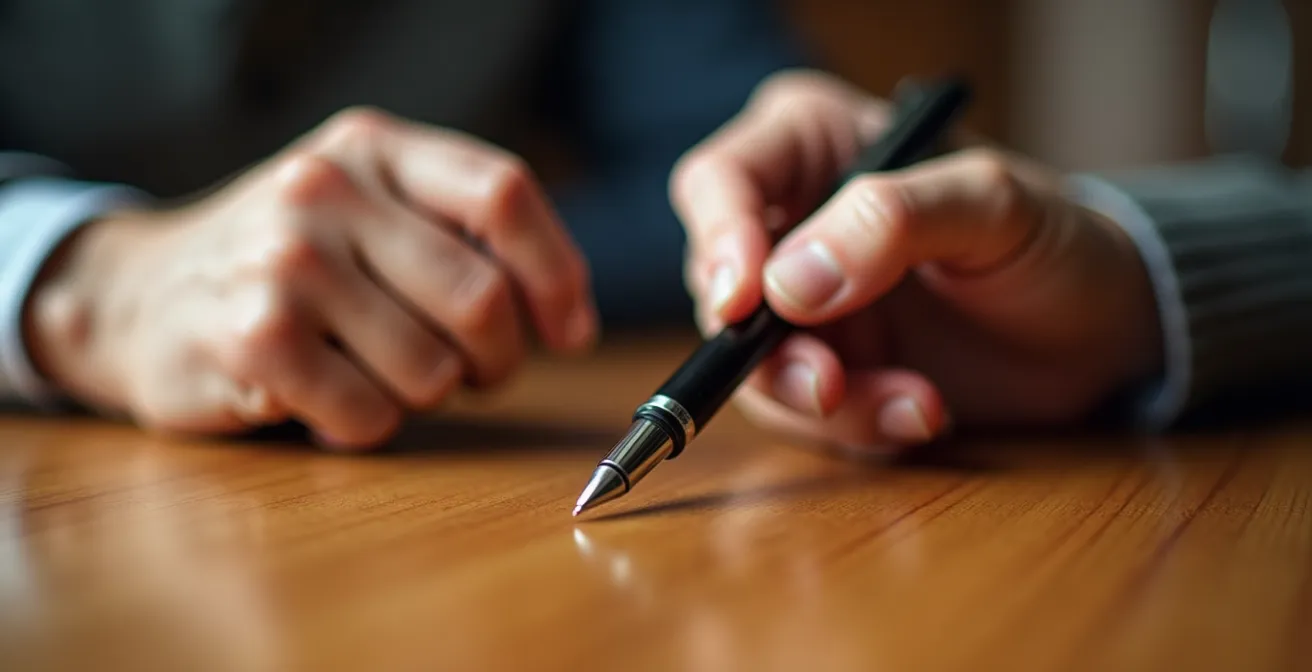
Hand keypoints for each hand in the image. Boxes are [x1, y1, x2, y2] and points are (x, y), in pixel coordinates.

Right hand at [25, 107, 597, 449]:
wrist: (140, 294)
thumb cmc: (288, 261)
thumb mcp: (367, 209)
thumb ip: (461, 236)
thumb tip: (568, 318)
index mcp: (374, 148)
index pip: (503, 193)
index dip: (557, 273)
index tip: (570, 331)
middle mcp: (328, 190)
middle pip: (481, 297)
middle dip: (498, 360)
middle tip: (474, 374)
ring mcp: (286, 262)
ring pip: (432, 370)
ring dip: (425, 396)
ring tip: (378, 374)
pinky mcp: (253, 337)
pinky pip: (371, 415)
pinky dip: (367, 426)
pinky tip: (328, 397)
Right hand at [673, 71, 1162, 453]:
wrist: (1102, 330)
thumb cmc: (1053, 240)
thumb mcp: (994, 206)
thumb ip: (893, 221)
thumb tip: (788, 283)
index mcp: (813, 148)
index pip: (720, 182)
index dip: (718, 241)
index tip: (747, 300)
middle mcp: (791, 226)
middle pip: (718, 289)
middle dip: (767, 351)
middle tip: (829, 383)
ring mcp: (804, 309)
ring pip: (754, 367)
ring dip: (821, 402)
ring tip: (913, 404)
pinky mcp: (828, 372)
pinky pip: (805, 415)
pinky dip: (858, 427)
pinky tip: (923, 412)